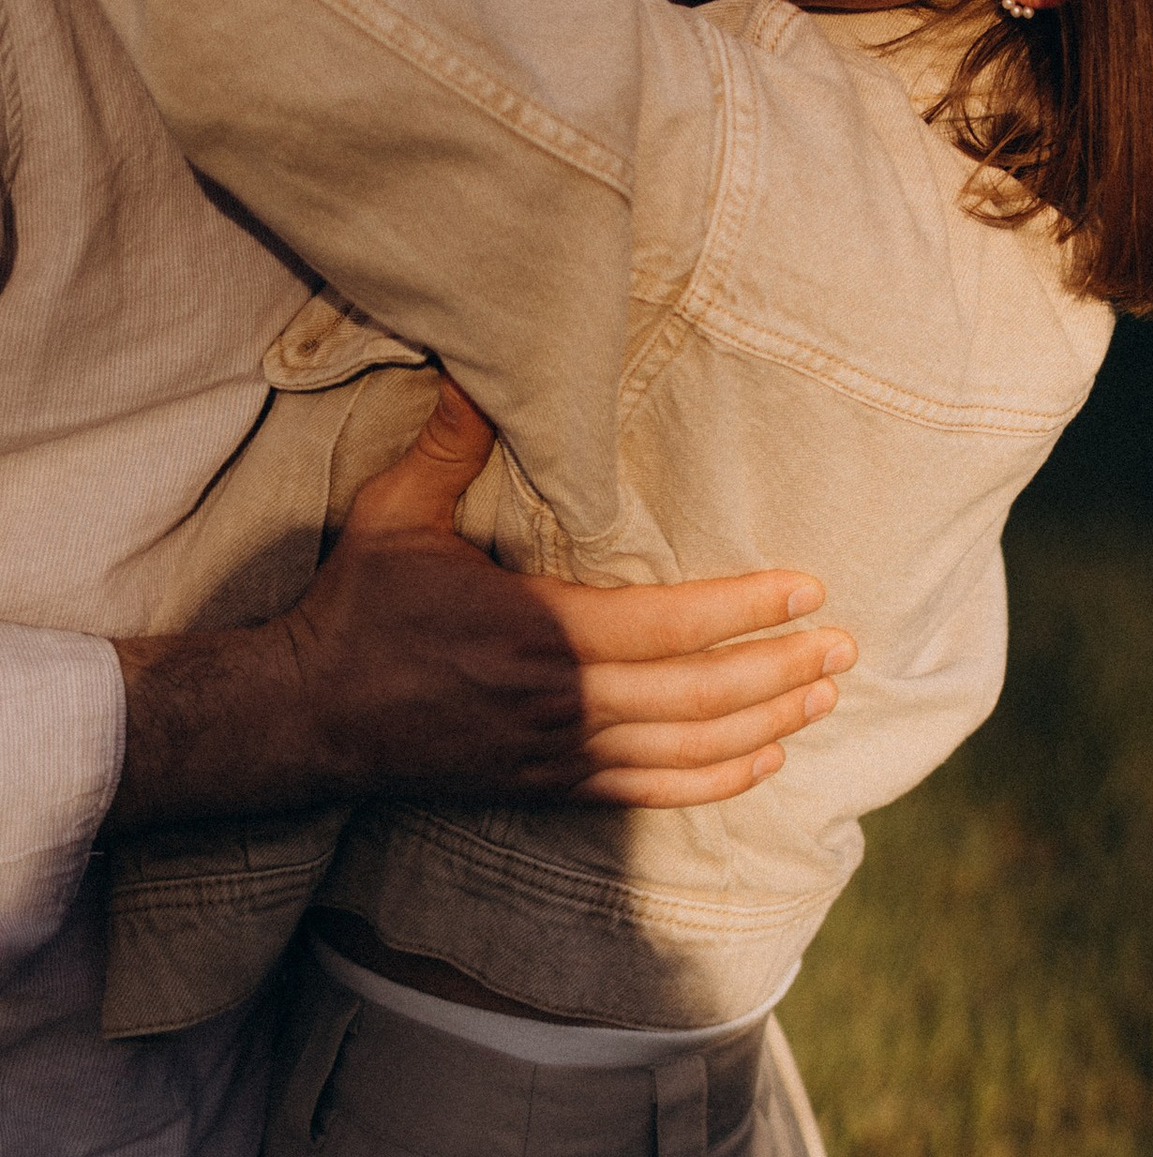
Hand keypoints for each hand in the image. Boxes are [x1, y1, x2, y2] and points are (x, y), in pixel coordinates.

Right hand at [112, 379, 853, 827]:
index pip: (665, 625)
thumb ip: (450, 445)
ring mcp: (554, 751)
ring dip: (764, 724)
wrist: (303, 718)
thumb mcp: (394, 514)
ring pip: (684, 749)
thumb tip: (479, 363)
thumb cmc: (356, 609)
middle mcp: (555, 699)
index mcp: (533, 628)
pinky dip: (714, 781)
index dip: (744, 610)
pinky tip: (764, 762)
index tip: (807, 589)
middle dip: (780, 670)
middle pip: (695, 696)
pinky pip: (648, 792)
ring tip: (824, 696)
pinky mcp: (546, 786)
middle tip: (846, 647)